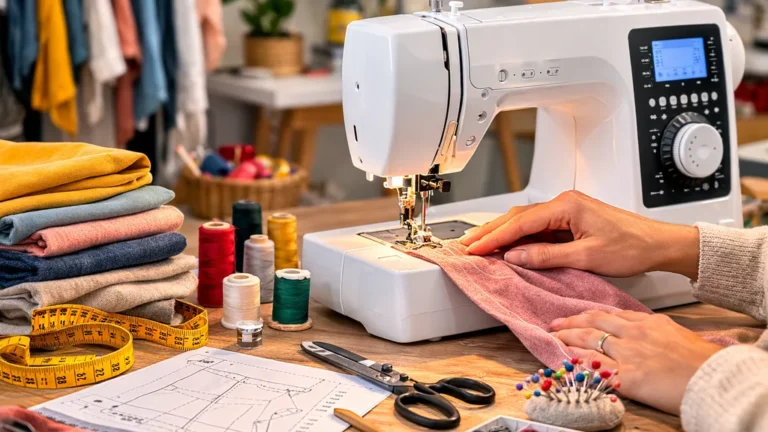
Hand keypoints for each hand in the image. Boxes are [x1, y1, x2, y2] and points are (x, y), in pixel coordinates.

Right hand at [459, 191, 699, 278]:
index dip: (494, 237)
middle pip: (516, 217)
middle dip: (489, 232)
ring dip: (502, 234)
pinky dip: (518, 238)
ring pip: (524, 221)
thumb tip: (515, 257)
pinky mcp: (569, 220)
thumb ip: (547, 256)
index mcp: (566, 206)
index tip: (474, 248)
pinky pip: (536, 228)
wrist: (658, 244)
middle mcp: (563, 203)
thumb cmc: (632, 247)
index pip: (520, 222)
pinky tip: (507, 247)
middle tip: (465, 245)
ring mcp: (566, 211)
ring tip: (479, 246)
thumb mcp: (586, 257)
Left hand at [550, 310, 722, 413]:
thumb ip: (656, 330)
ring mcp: (628, 354)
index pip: (610, 314)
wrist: (714, 378)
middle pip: (593, 323)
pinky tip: (564, 359)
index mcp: (647, 322)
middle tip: (555, 323)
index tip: (578, 316)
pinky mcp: (626, 376)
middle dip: (571, 322)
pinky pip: (593, 366)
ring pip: (588, 340)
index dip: (590, 315)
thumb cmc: (702, 360)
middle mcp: (633, 334)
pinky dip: (576, 362)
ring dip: (567, 338)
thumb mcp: (677, 334)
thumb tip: (646, 330)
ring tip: (553, 337)